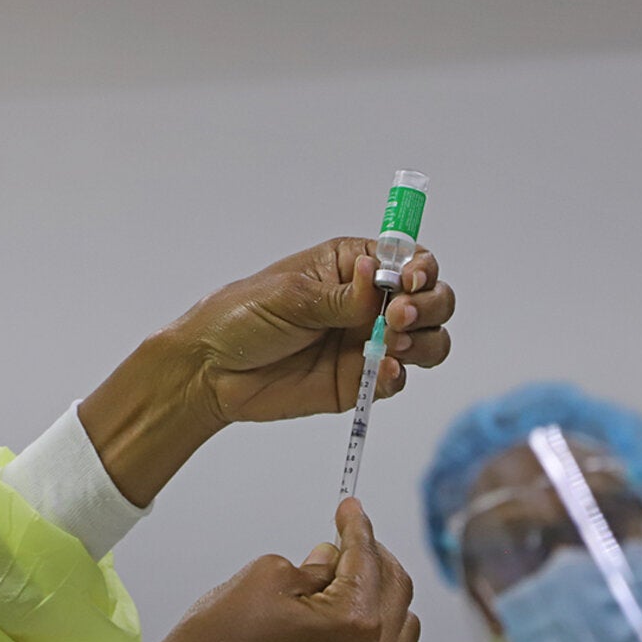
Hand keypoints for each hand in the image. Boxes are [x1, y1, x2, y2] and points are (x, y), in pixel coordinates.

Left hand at [81, 237, 453, 504]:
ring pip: (428, 340)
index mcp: (351, 267)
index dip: (422, 268)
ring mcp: (366, 342)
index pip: (409, 260)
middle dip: (429, 305)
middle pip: (431, 299)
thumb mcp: (290, 296)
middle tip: (401, 316)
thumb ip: (343, 296)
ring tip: (394, 342)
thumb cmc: (239, 318)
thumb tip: (382, 280)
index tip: (412, 280)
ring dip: (425, 341)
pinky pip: (396, 379)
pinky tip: (381, 369)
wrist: (210, 371)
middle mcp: (368, 302)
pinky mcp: (358, 381)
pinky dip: (397, 375)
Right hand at [108, 499, 419, 641]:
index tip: (350, 509)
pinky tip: (337, 614)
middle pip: (396, 591)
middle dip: (374, 556)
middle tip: (348, 536)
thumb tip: (330, 561)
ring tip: (344, 576)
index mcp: (354, 624)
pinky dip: (368, 631)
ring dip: (379, 595)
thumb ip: (311, 564)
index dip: (357, 525)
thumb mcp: (266, 577)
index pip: (367, 558)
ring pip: (398, 629)